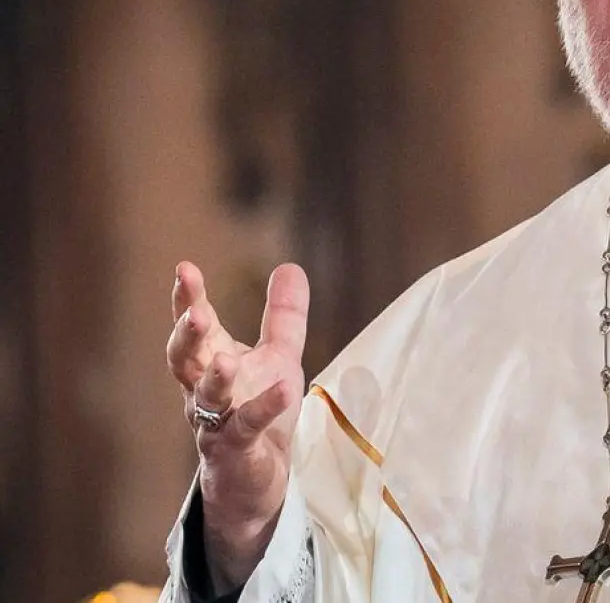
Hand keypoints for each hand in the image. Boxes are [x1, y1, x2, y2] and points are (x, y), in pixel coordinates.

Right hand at [166, 261, 309, 593]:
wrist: (257, 480)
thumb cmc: (261, 410)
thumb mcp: (279, 356)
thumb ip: (283, 315)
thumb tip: (290, 266)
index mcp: (211, 362)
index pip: (193, 326)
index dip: (187, 298)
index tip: (184, 268)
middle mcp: (203, 391)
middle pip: (184, 361)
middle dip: (187, 337)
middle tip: (196, 314)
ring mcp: (216, 423)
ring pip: (204, 399)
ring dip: (213, 378)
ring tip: (226, 359)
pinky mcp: (237, 451)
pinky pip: (246, 428)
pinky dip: (264, 408)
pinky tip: (285, 390)